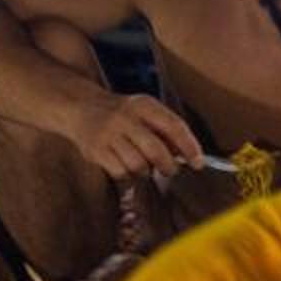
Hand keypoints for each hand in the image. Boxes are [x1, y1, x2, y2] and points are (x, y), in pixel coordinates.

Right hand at [68, 92, 203, 180]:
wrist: (81, 107)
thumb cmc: (123, 114)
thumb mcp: (144, 112)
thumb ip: (166, 130)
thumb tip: (189, 156)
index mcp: (143, 105)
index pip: (173, 125)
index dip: (189, 146)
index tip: (199, 163)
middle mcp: (125, 117)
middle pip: (156, 151)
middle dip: (168, 166)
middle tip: (170, 170)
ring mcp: (109, 134)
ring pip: (139, 165)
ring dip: (146, 171)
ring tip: (143, 165)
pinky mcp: (96, 150)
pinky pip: (121, 172)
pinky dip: (128, 175)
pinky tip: (125, 165)